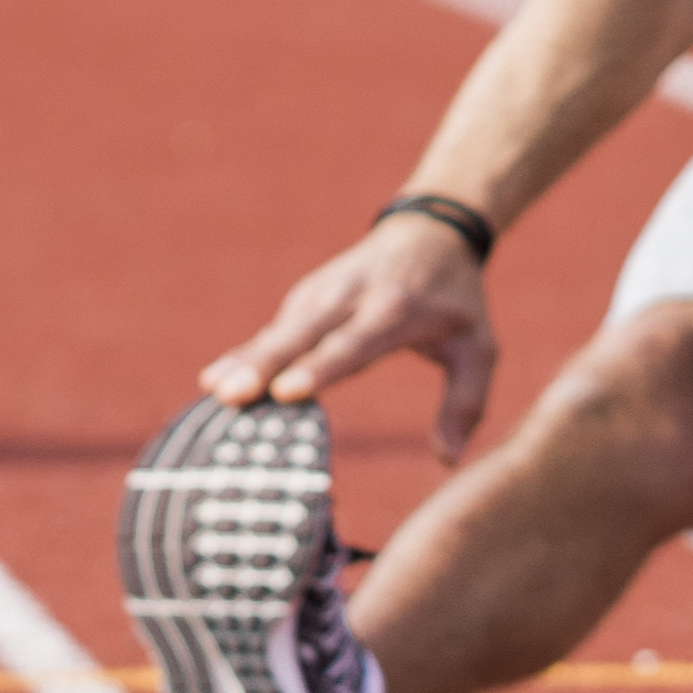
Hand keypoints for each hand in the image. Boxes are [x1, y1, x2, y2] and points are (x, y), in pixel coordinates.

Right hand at [195, 216, 501, 458]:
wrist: (429, 233)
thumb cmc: (456, 300)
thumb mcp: (478, 347)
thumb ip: (465, 403)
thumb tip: (447, 460)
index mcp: (395, 311)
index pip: (353, 344)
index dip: (318, 368)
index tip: (287, 392)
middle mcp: (350, 299)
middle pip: (302, 335)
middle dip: (264, 364)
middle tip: (232, 395)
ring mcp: (320, 295)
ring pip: (279, 331)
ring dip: (245, 360)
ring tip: (214, 390)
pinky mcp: (302, 300)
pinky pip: (271, 331)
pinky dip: (244, 354)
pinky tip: (214, 381)